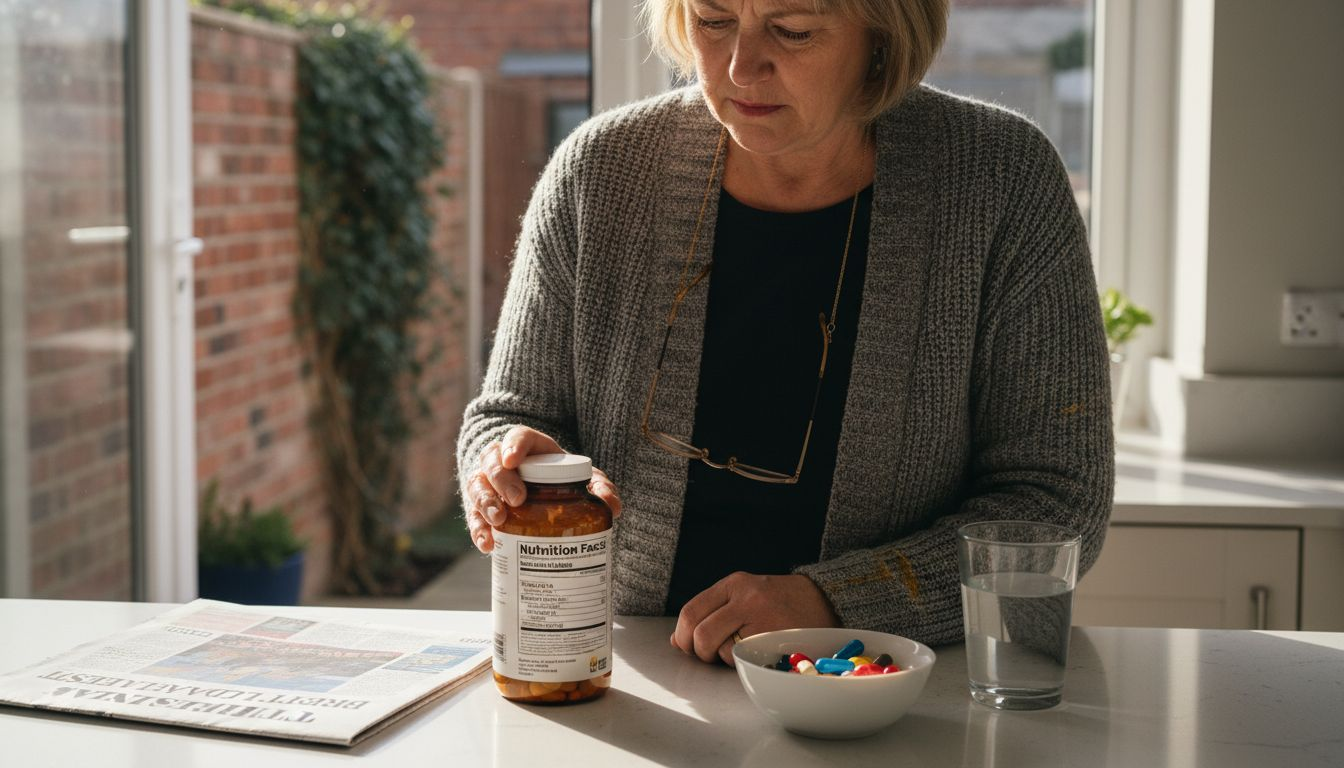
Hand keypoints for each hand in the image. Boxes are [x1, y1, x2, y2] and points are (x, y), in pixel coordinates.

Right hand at [463, 426, 621, 552]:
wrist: (542, 493)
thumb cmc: (562, 480)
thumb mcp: (584, 478)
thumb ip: (600, 487)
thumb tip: (612, 506)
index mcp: (529, 447)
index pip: (518, 437)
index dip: (513, 446)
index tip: (513, 460)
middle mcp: (503, 461)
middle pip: (491, 460)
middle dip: (500, 480)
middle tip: (517, 500)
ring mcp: (489, 483)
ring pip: (476, 485)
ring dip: (484, 502)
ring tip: (498, 521)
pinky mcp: (482, 508)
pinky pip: (473, 515)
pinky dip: (479, 529)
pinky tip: (488, 544)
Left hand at [670, 572, 839, 665]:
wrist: (826, 601)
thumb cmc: (779, 604)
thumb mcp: (743, 597)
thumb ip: (711, 613)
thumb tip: (676, 641)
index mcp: (733, 584)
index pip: (691, 611)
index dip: (683, 636)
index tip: (687, 647)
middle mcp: (745, 596)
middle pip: (699, 633)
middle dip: (698, 652)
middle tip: (709, 656)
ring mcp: (760, 616)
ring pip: (719, 648)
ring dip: (723, 657)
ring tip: (742, 649)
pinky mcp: (774, 637)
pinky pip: (743, 658)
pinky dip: (743, 662)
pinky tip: (757, 652)